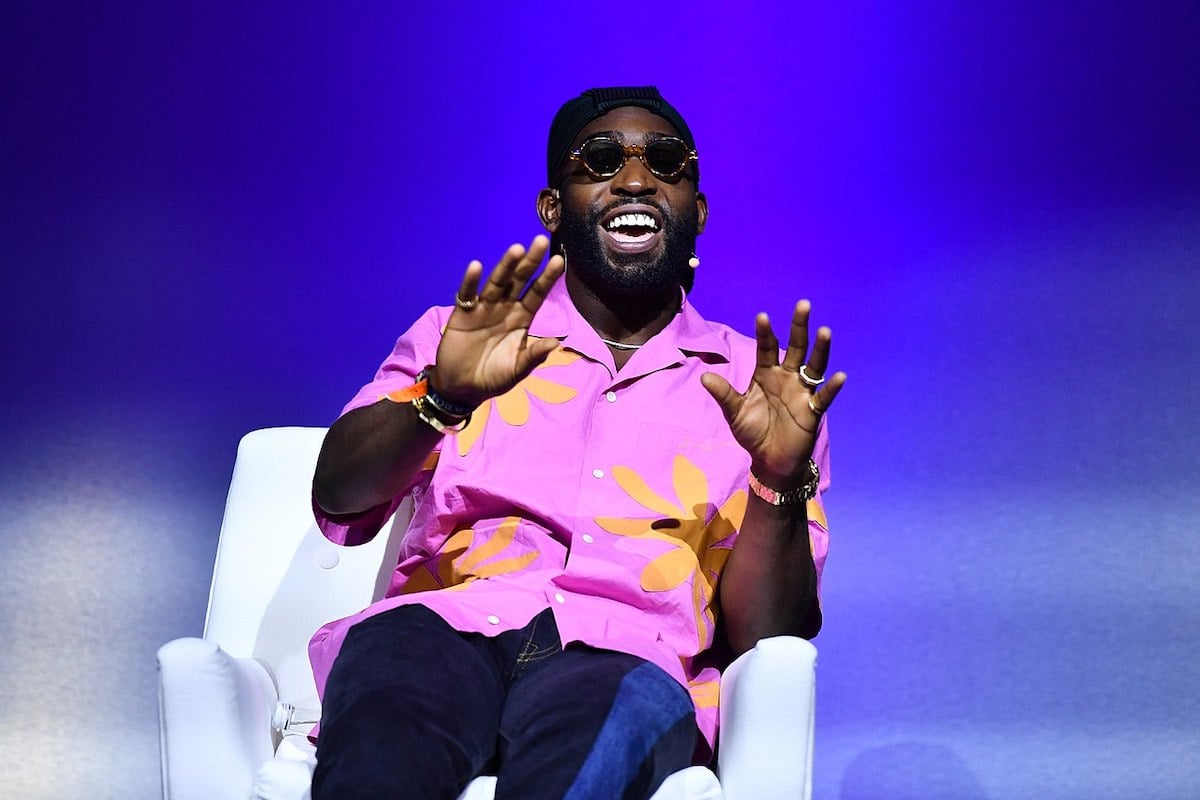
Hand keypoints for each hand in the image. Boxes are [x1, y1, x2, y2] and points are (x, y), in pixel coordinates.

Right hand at [430, 235, 563, 406]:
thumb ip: (534, 356)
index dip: (547, 278)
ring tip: (516, 250)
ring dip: (505, 266)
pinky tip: (476, 267)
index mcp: (521, 319)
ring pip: (496, 283)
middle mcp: (504, 309)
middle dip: (530, 262)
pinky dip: (471, 281)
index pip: (537, 294)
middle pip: (519, 281)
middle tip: (541, 242)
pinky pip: (467, 294)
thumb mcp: (517, 370)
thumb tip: (556, 343)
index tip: (559, 261)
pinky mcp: (462, 313)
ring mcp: (483, 308)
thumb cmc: (493, 378)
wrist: (462, 388)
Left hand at [700, 300, 845, 488]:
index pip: (767, 348)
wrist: (769, 460)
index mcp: (766, 374)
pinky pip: (823, 397)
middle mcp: (787, 377)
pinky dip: (832, 387)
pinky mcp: (812, 411)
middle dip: (799, 327)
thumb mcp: (734, 413)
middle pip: (795, 348)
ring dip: (820, 349)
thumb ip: (723, 395)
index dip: (766, 333)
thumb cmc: (752, 432)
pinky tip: (839, 376)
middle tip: (803, 304)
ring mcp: (801, 392)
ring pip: (814, 366)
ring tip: (824, 331)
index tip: (763, 316)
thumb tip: (703, 377)